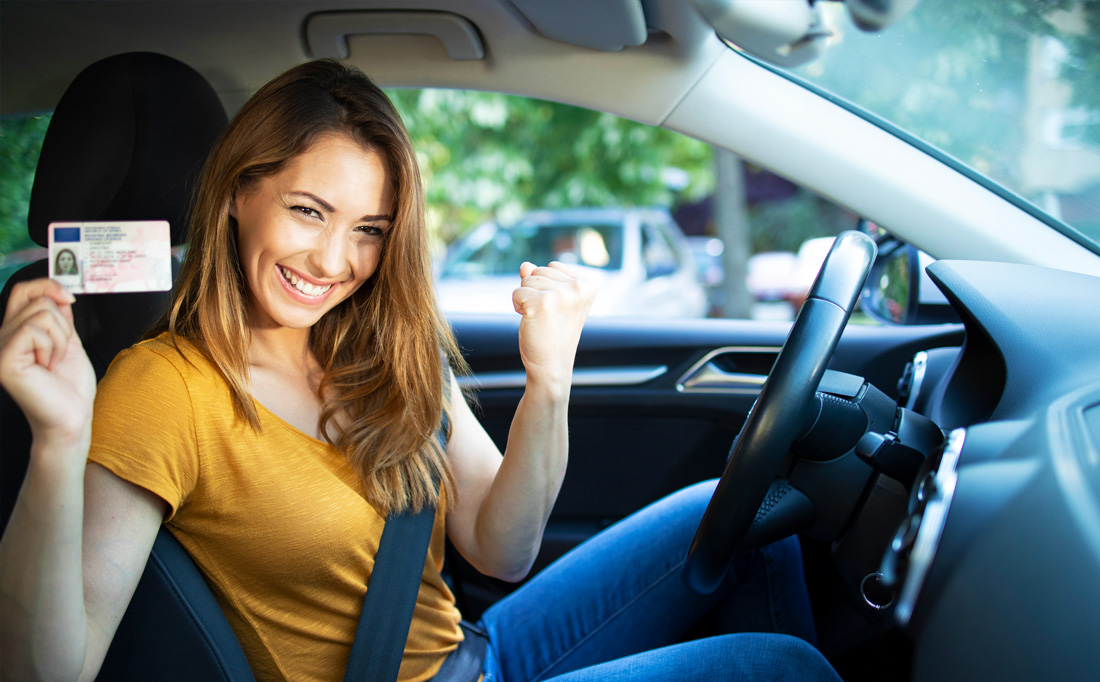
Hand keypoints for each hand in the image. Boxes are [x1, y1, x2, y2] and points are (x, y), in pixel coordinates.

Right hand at [0, 278, 95, 447]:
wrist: (71, 416)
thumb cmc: (70, 385)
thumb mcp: (68, 340)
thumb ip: (60, 317)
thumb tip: (59, 292)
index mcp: (15, 330)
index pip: (23, 290)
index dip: (48, 285)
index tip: (70, 299)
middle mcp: (1, 336)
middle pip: (38, 300)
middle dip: (63, 324)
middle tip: (59, 351)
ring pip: (41, 314)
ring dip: (60, 338)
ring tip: (53, 362)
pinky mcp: (3, 359)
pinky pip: (35, 330)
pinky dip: (52, 346)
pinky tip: (47, 367)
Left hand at [512, 262, 595, 393]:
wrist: (551, 365)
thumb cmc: (552, 333)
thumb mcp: (552, 300)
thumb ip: (540, 279)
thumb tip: (525, 265)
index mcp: (587, 285)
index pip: (553, 266)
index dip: (546, 286)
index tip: (556, 308)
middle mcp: (578, 288)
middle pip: (538, 271)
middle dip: (535, 291)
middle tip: (546, 316)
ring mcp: (561, 295)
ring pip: (526, 280)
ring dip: (526, 299)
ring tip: (540, 319)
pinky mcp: (542, 303)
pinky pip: (517, 293)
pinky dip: (517, 307)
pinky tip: (531, 322)